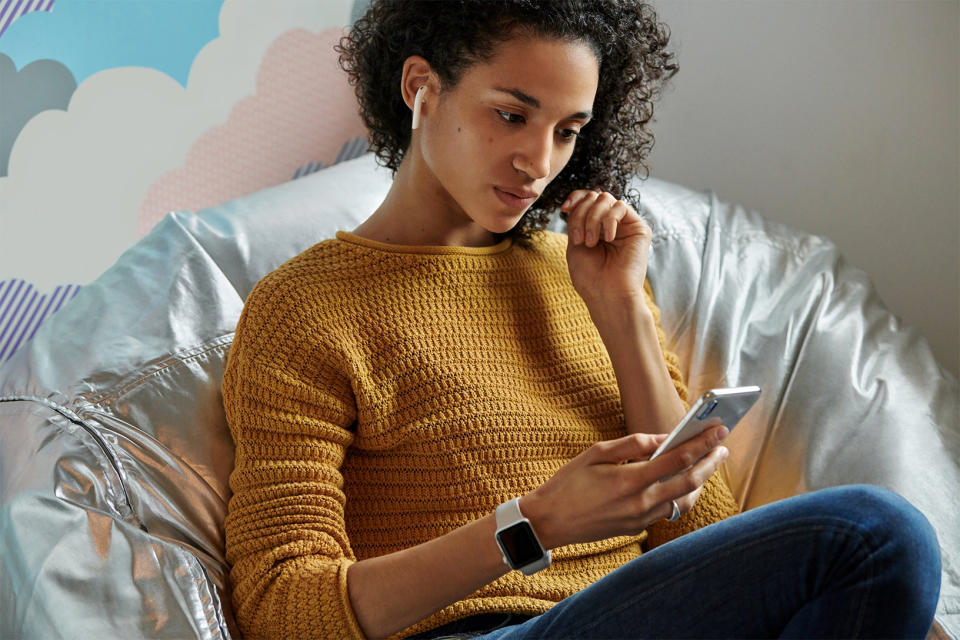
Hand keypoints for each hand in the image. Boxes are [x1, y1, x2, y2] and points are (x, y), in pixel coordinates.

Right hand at [520, 425, 728, 549]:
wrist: (549, 521)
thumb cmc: (568, 483)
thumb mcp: (596, 453)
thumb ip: (632, 444)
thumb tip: (662, 438)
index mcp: (630, 480)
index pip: (677, 458)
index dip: (702, 443)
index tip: (718, 431)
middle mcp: (640, 503)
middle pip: (689, 481)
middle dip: (710, 462)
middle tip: (722, 447)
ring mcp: (640, 519)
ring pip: (683, 500)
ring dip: (700, 482)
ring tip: (707, 465)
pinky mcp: (636, 529)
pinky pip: (667, 511)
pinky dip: (681, 495)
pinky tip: (683, 483)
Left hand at [561, 189, 651, 303]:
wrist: (607, 294)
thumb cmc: (590, 276)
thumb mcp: (574, 243)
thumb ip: (578, 218)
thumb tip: (582, 197)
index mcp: (595, 227)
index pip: (586, 199)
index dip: (575, 198)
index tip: (564, 208)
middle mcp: (611, 224)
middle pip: (593, 197)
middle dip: (581, 214)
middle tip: (579, 239)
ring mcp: (625, 225)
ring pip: (605, 198)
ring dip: (592, 219)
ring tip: (590, 242)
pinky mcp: (639, 228)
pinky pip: (621, 207)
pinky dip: (609, 220)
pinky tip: (608, 239)